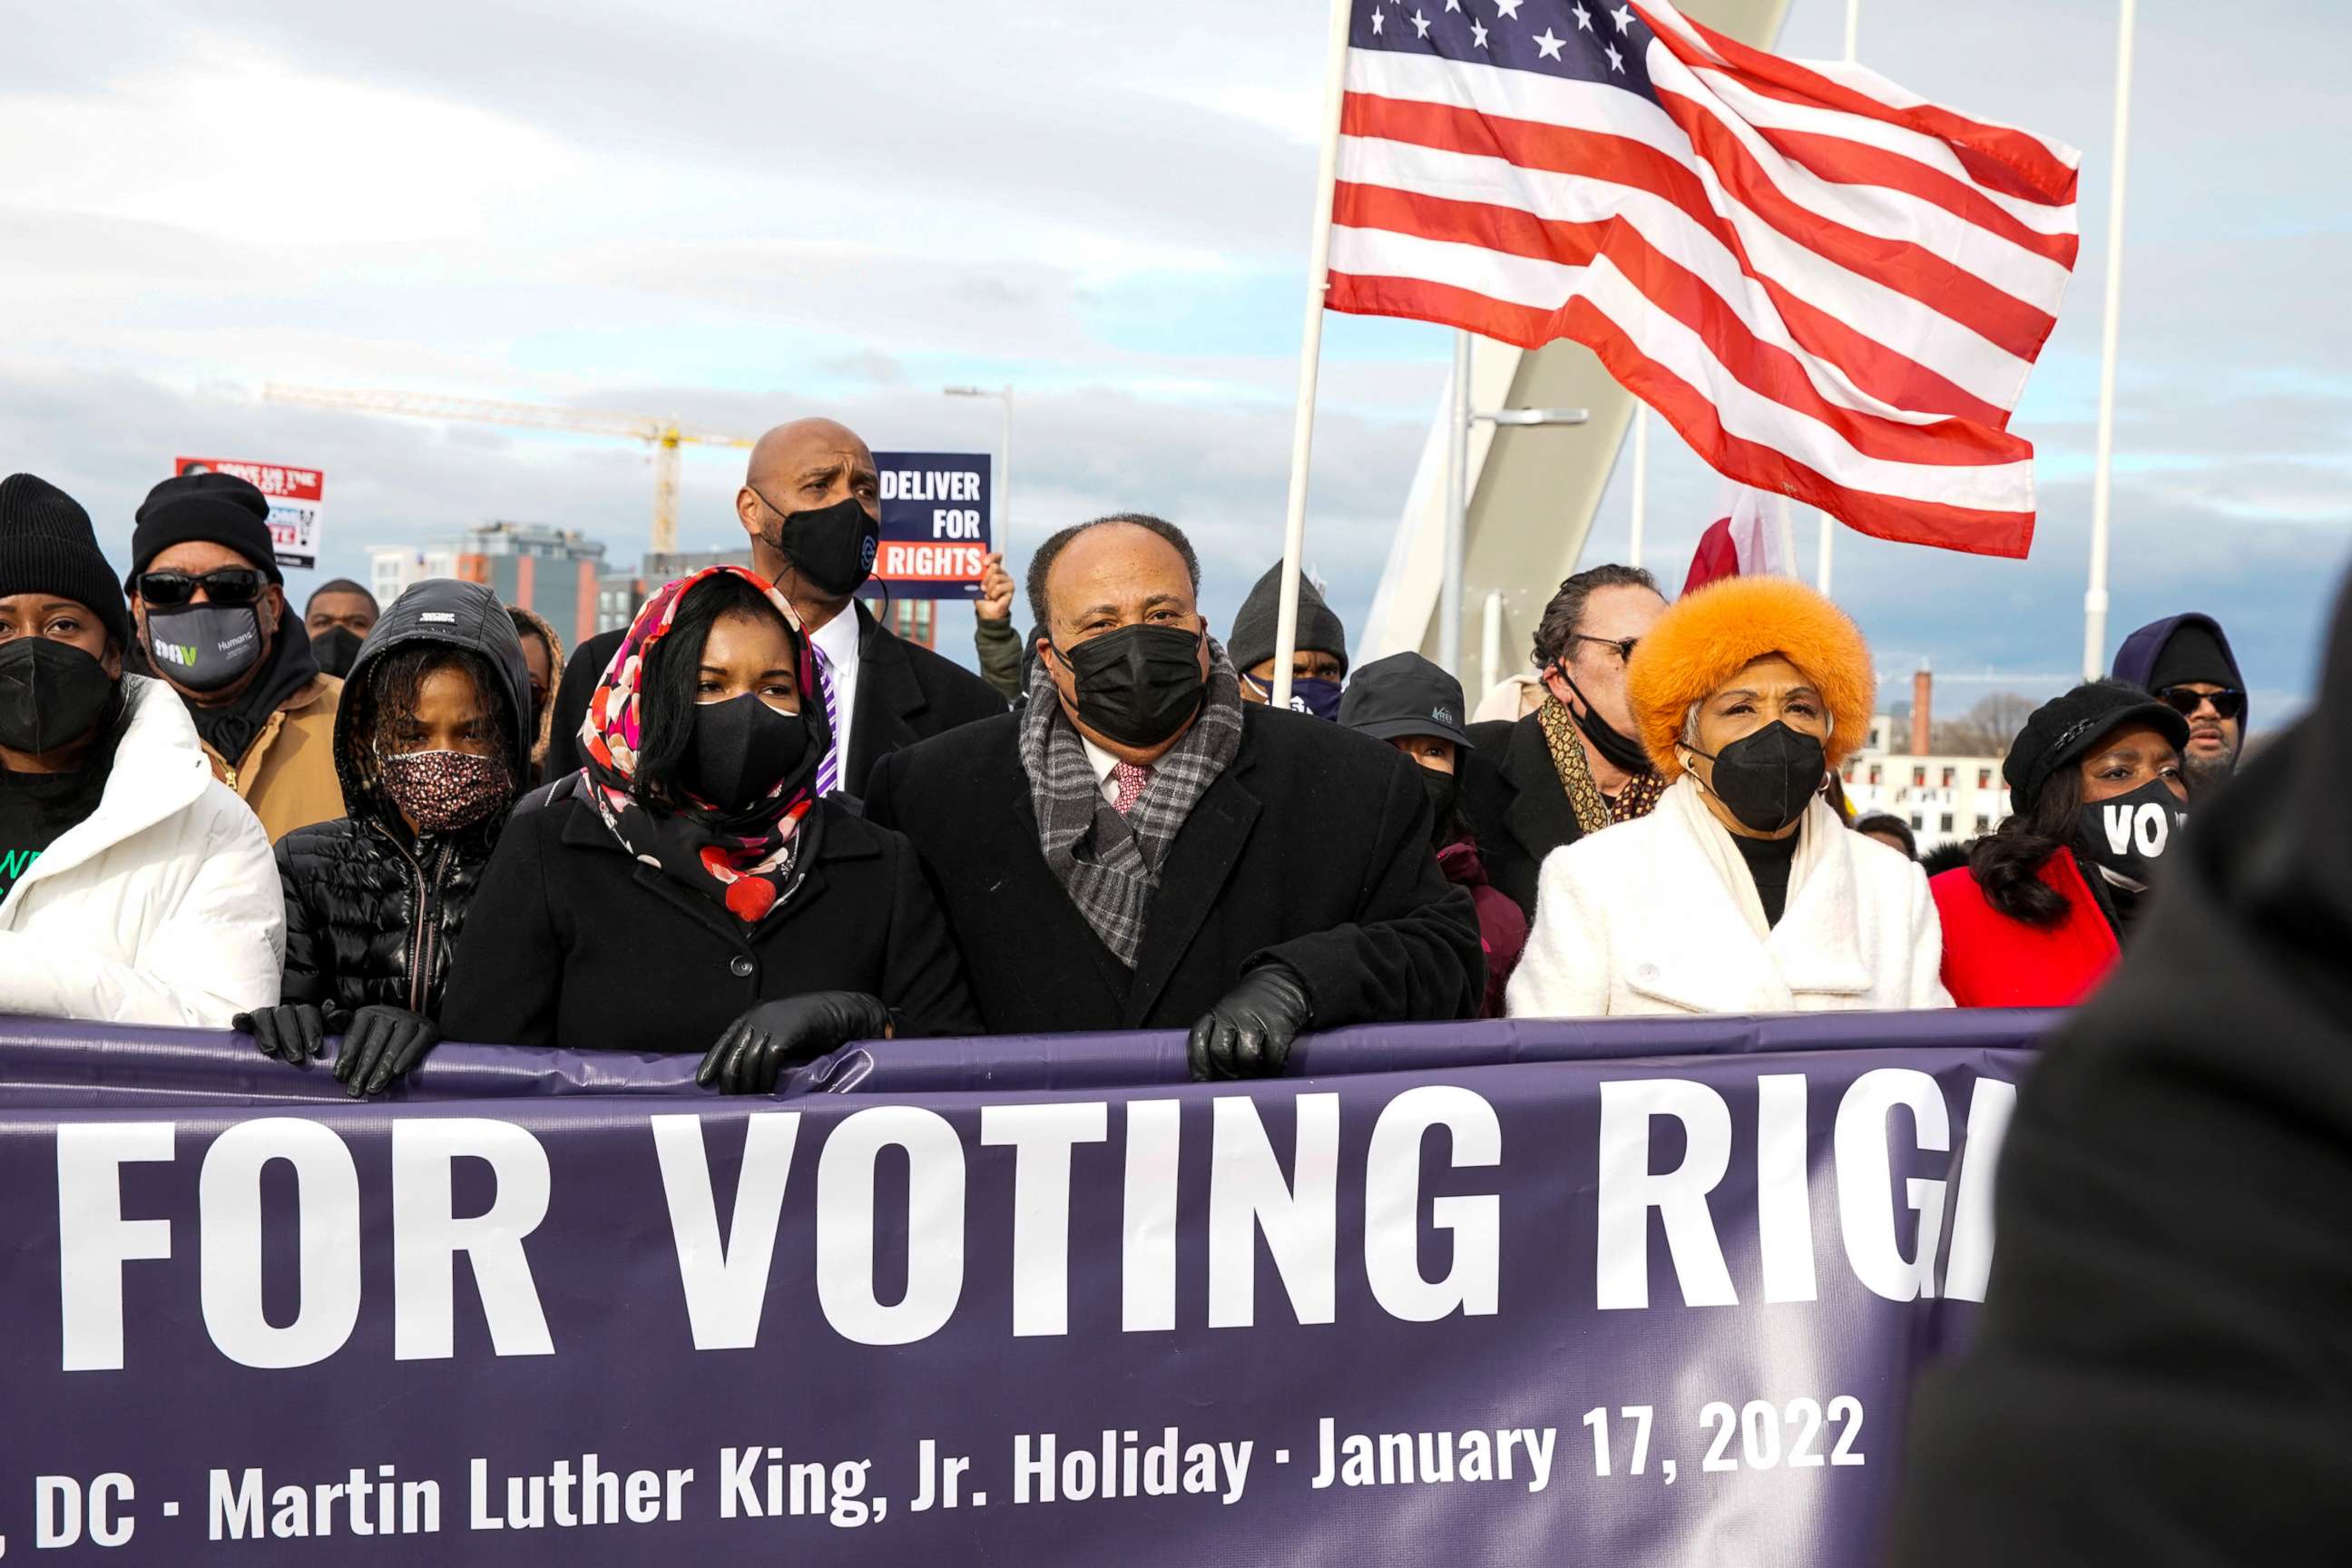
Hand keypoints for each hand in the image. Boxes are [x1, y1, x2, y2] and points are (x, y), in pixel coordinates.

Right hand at [235, 1003, 331, 1064]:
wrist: (286, 1063)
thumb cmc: (312, 1053)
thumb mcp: (331, 1038)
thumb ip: (338, 1023)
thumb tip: (331, 1006)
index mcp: (305, 1014)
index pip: (308, 1012)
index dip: (311, 1028)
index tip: (314, 1049)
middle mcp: (285, 1013)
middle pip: (286, 1014)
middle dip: (291, 1036)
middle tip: (296, 1058)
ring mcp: (265, 1017)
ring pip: (265, 1016)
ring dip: (268, 1032)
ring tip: (272, 1051)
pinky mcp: (248, 1025)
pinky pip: (244, 1019)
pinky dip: (242, 1020)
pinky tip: (239, 1023)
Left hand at [333, 1006, 437, 1097]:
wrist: (415, 1026)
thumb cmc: (380, 1032)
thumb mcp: (357, 1026)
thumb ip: (340, 1021)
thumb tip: (328, 1006)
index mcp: (368, 1013)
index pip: (355, 1036)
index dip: (347, 1057)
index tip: (340, 1077)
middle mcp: (389, 1013)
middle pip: (374, 1043)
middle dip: (363, 1069)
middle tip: (356, 1090)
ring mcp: (409, 1019)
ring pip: (395, 1045)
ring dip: (383, 1068)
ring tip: (374, 1087)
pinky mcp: (428, 1028)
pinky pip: (418, 1043)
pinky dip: (408, 1056)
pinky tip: (398, 1071)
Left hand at [697, 992, 891, 1094]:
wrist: (841, 1011)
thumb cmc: (815, 1025)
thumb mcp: (783, 1031)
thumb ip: (765, 1044)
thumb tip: (748, 1072)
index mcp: (753, 1016)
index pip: (724, 1041)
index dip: (712, 1062)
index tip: (703, 1082)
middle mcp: (758, 1018)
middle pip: (733, 1056)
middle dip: (729, 1082)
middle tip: (730, 1103)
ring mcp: (771, 1025)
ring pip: (749, 1062)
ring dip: (749, 1087)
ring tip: (750, 1104)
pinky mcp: (786, 1034)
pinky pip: (769, 1063)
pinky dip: (767, 1081)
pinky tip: (769, 1094)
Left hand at [976, 552, 1015, 621]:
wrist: (987, 612)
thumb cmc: (981, 598)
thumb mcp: (976, 585)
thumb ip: (977, 576)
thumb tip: (971, 570)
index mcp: (994, 570)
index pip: (996, 558)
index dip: (992, 557)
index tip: (984, 563)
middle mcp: (1002, 574)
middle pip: (995, 567)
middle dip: (985, 577)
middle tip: (982, 587)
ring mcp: (1008, 581)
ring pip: (996, 578)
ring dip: (988, 589)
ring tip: (988, 595)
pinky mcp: (1011, 589)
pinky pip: (999, 587)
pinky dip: (993, 594)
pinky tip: (993, 598)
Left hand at [1186, 963, 1314, 1081]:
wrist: (1282, 980)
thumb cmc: (1251, 1009)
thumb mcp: (1227, 1015)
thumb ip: (1218, 1040)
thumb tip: (1213, 1081)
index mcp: (1215, 1014)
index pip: (1197, 1040)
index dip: (1198, 1066)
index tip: (1202, 1085)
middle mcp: (1232, 1015)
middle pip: (1220, 1052)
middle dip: (1226, 1074)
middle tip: (1234, 1085)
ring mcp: (1256, 1020)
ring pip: (1246, 1057)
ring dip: (1250, 1075)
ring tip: (1254, 1080)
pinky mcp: (1280, 1027)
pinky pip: (1273, 1058)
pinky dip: (1272, 1072)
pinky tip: (1272, 1075)